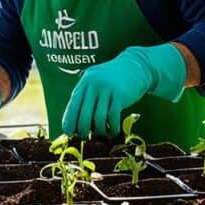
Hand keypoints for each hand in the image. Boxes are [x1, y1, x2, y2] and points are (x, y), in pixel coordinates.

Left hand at [61, 43, 185, 137]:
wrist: (135, 66)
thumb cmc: (112, 79)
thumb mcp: (95, 81)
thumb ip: (85, 96)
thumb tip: (75, 121)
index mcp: (85, 82)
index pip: (73, 105)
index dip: (69, 121)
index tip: (69, 133)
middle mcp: (94, 85)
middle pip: (84, 115)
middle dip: (83, 131)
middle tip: (86, 137)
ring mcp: (107, 90)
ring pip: (98, 119)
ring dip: (99, 131)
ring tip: (101, 134)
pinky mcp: (120, 96)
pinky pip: (113, 118)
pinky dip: (112, 128)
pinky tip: (113, 131)